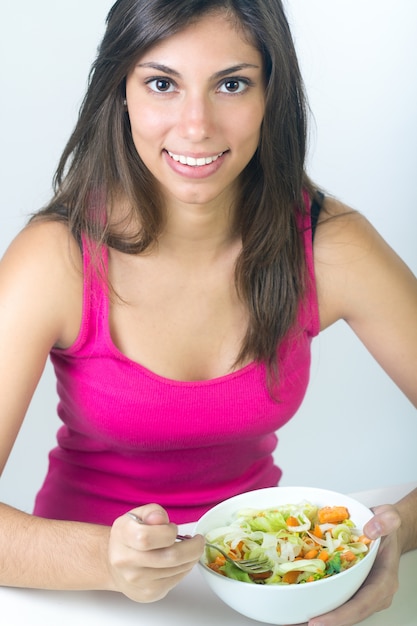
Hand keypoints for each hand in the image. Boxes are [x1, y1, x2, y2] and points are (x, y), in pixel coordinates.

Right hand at [107, 503, 204, 601]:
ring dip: (190, 558)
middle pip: (171, 556)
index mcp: (123, 536)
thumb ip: (152, 512)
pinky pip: (175, 581)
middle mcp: (127, 561)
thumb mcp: (137, 515)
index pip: (148, 537)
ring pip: (177, 569)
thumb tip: (160, 519)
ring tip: (189, 550)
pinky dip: (183, 569)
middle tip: (198, 541)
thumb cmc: (129, 537)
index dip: (169, 531)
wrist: (114, 565)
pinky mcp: (148, 594)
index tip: (174, 528)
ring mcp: (137, 581)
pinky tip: (179, 562)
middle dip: (193, 547)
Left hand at [301, 504, 401, 625]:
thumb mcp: (389, 518)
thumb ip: (385, 521)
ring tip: (290, 620)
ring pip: (339, 609)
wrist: (385, 529)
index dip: (340, 615)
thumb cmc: (386, 528)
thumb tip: (371, 530)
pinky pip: (334, 597)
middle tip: (295, 623)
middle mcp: (372, 593)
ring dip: (317, 615)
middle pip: (347, 614)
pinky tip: (296, 604)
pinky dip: (317, 602)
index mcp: (383, 581)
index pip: (362, 604)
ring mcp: (360, 592)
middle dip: (323, 621)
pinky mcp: (349, 587)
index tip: (318, 621)